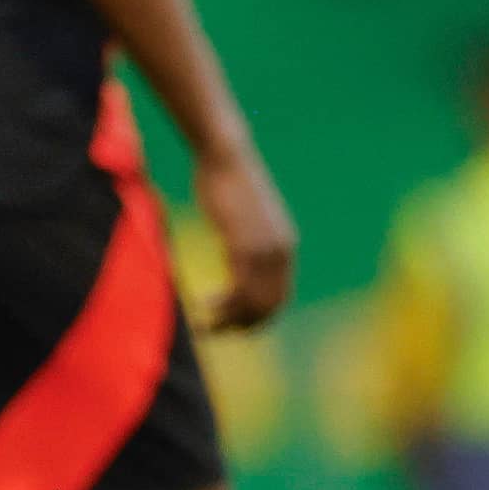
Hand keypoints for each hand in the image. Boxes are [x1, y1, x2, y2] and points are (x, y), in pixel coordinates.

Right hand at [191, 142, 296, 333]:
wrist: (227, 157)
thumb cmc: (228, 181)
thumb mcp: (244, 217)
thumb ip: (246, 239)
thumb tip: (236, 253)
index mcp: (285, 246)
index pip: (279, 297)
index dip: (257, 318)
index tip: (233, 327)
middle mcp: (281, 252)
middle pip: (268, 305)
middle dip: (242, 325)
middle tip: (214, 332)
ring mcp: (264, 250)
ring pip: (252, 301)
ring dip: (228, 319)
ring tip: (205, 325)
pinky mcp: (244, 245)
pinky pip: (238, 287)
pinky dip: (223, 305)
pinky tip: (203, 306)